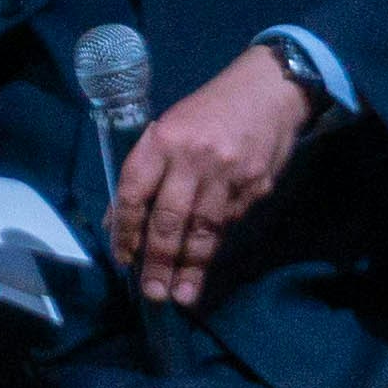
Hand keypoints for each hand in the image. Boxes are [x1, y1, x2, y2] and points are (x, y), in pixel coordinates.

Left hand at [110, 45, 315, 307]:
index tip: (123, 258)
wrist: (269, 90)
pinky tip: (204, 267)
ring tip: (179, 297)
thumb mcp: (167, 128)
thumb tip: (118, 220)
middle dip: (157, 261)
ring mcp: (228, 176)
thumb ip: (144, 171)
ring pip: (203, 230)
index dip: (125, 230)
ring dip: (189, 268)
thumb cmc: (208, 111)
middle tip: (152, 293)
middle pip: (169, 219)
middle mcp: (193, 159)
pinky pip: (229, 223)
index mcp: (163, 141)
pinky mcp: (255, 187)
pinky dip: (213, 246)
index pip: (134, 193)